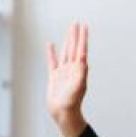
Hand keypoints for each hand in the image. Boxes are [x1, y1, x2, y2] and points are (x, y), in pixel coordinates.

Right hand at [46, 22, 88, 136]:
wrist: (63, 112)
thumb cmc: (72, 101)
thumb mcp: (79, 84)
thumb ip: (81, 70)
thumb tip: (83, 56)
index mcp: (79, 69)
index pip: (81, 49)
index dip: (83, 37)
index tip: (84, 26)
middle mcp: (72, 68)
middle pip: (73, 47)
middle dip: (75, 35)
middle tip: (76, 23)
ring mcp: (63, 72)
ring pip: (65, 52)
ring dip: (66, 41)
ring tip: (68, 31)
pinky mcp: (55, 76)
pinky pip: (52, 61)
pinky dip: (51, 53)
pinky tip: (51, 45)